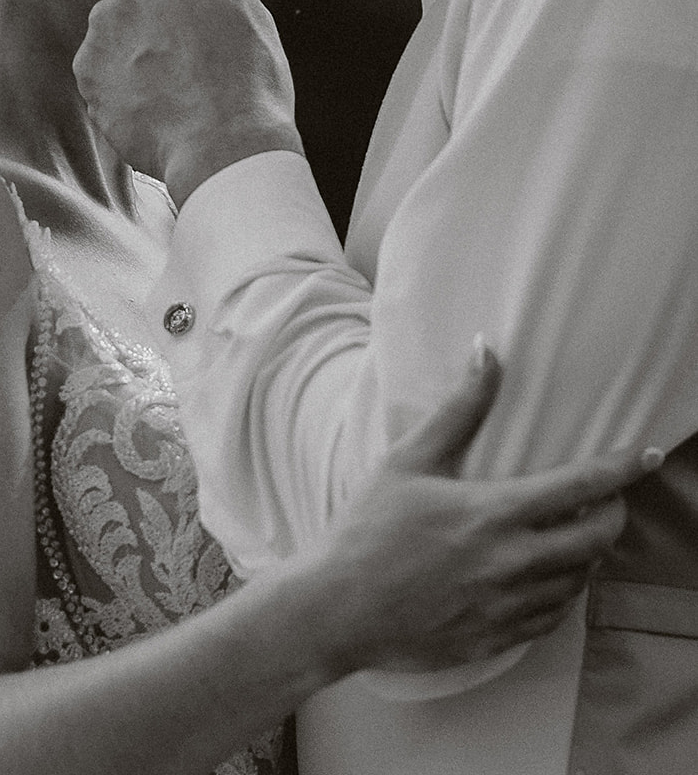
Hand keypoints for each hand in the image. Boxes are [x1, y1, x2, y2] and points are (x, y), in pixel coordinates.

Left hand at [74, 0, 302, 202]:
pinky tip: (154, 108)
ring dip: (135, 54)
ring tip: (176, 90)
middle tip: (189, 57)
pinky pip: (101, 72)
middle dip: (150, 16)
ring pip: (114, 33)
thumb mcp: (247, 10)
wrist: (224, 143)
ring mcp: (104, 25)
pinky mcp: (86, 70)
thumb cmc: (250, 79)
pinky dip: (120, 88)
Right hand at [296, 346, 660, 679]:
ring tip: (575, 532)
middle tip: (608, 498)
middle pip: (595, 540)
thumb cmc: (368, 529)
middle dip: (613, 514)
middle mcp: (512, 563)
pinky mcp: (498, 637)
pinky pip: (553, 615)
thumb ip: (458, 408)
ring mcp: (508, 606)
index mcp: (493, 513)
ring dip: (587, 553)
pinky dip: (562, 591)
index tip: (647, 455)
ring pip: (578, 580)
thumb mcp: (409, 460)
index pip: (580, 487)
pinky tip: (547, 576)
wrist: (339, 609)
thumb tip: (486, 349)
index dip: (621, 469)